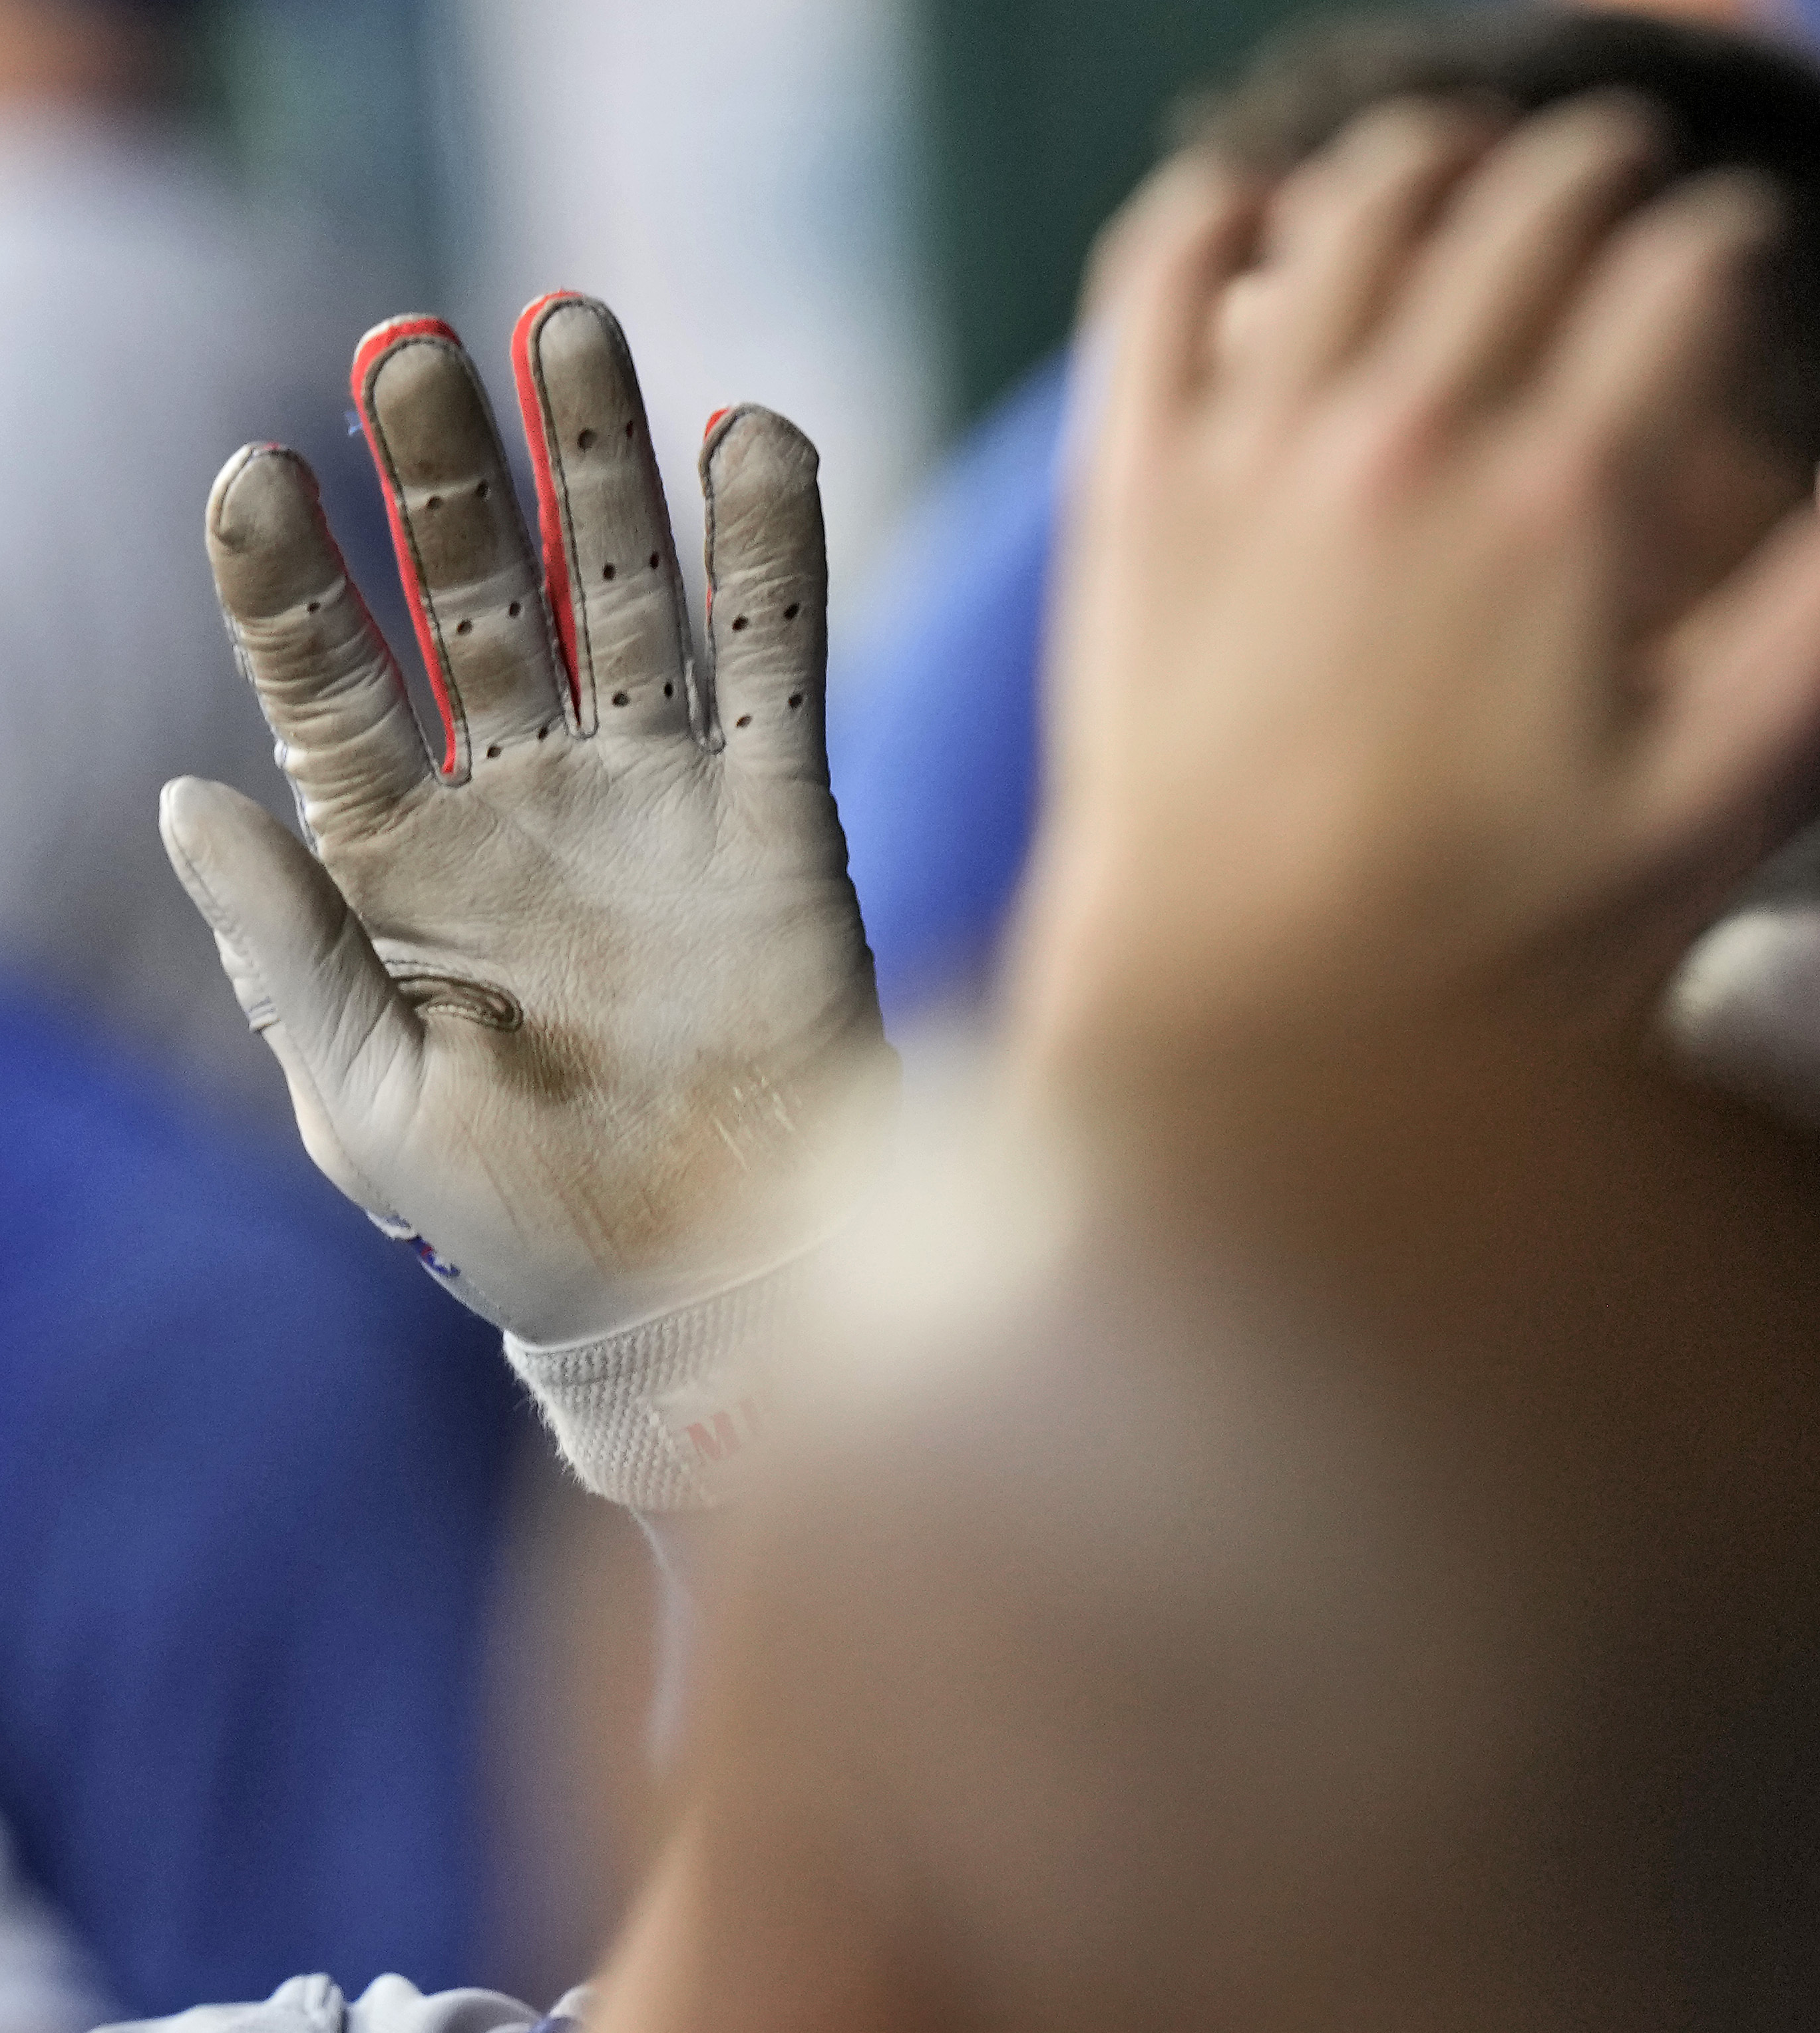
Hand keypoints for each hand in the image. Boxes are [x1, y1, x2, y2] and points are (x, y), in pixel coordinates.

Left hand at [163, 297, 887, 1351]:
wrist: (681, 1295)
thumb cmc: (501, 1221)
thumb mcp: (365, 1095)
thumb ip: (287, 945)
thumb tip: (185, 796)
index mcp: (391, 859)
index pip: (325, 684)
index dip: (286, 582)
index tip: (247, 472)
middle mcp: (515, 798)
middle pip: (471, 597)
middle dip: (442, 473)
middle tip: (406, 345)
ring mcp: (646, 795)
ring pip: (616, 589)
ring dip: (594, 457)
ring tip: (565, 319)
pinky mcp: (775, 818)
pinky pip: (776, 658)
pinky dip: (769, 547)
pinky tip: (747, 431)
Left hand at [1021, 97, 1819, 1097]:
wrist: (1235, 1026)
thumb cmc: (1483, 937)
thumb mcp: (1713, 794)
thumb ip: (1813, 621)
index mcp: (1565, 504)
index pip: (1690, 269)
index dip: (1732, 241)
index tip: (1734, 260)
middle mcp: (1405, 448)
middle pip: (1537, 205)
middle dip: (1605, 169)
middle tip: (1625, 189)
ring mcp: (1251, 460)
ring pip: (1363, 206)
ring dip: (1439, 155)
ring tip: (1476, 165)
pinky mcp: (1132, 495)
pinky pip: (1161, 283)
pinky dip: (1214, 210)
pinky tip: (1264, 206)